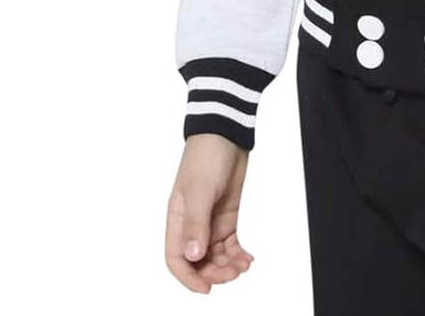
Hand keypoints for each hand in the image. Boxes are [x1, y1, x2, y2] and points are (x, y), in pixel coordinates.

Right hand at [165, 134, 253, 292]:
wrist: (226, 135)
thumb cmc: (206, 157)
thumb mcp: (200, 191)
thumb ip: (196, 224)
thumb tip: (192, 256)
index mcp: (177, 219)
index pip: (176, 258)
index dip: (188, 277)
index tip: (206, 288)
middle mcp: (192, 224)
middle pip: (198, 261)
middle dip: (214, 272)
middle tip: (233, 273)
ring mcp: (210, 220)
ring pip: (215, 254)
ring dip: (228, 265)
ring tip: (243, 265)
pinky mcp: (226, 215)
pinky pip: (229, 243)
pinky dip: (237, 254)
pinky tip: (247, 258)